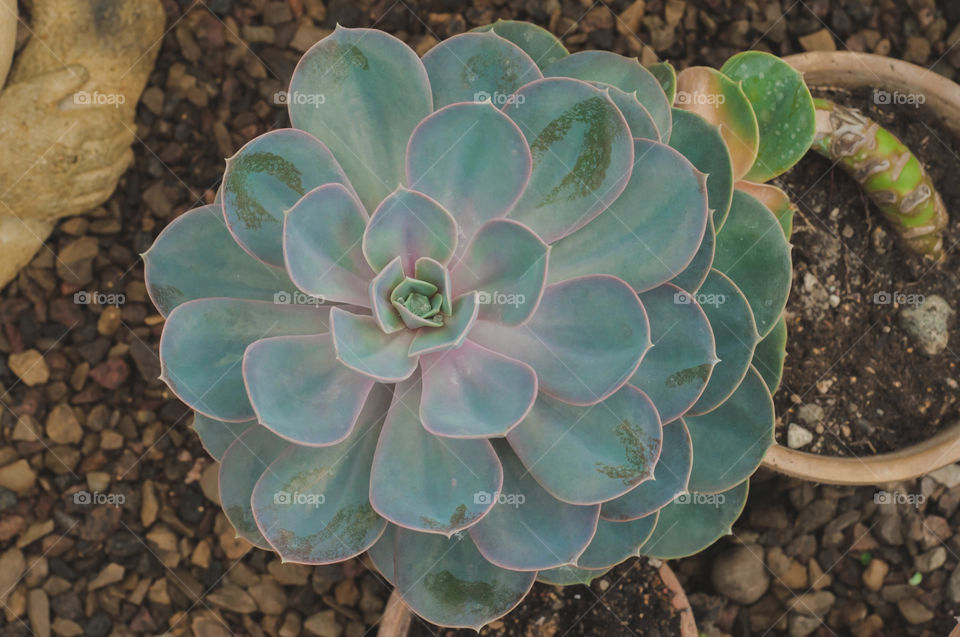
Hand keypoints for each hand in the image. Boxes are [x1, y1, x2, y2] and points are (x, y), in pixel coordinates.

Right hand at [0, 64, 133, 219]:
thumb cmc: (0, 124)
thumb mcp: (26, 94)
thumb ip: (58, 80)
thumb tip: (87, 71)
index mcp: (69, 131)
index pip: (109, 123)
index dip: (121, 117)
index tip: (127, 113)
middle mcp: (73, 160)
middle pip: (112, 149)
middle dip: (126, 139)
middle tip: (132, 132)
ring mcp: (67, 186)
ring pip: (108, 175)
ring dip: (122, 164)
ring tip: (128, 154)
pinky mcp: (59, 205)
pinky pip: (93, 198)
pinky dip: (108, 187)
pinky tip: (110, 179)